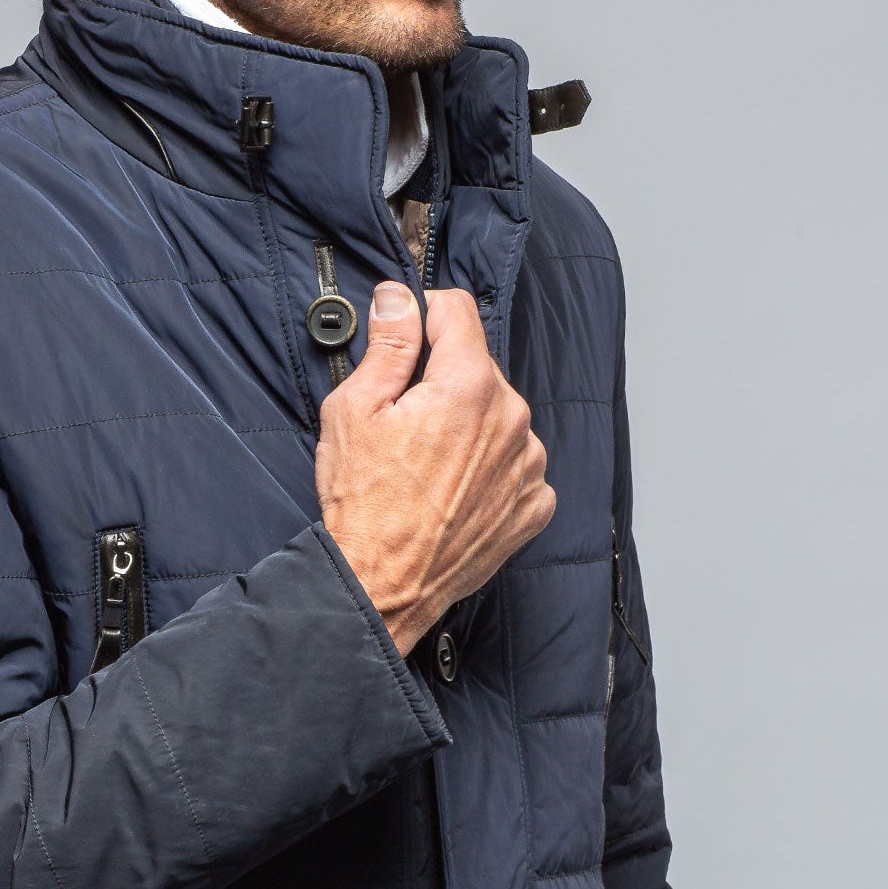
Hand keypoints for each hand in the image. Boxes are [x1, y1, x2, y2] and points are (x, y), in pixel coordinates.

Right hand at [315, 282, 555, 656]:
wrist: (383, 587)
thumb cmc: (365, 508)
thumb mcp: (355, 410)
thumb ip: (388, 346)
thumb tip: (398, 301)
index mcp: (468, 386)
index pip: (457, 311)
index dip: (424, 316)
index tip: (408, 334)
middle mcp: (510, 420)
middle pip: (479, 369)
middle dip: (444, 382)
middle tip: (405, 424)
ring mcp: (527, 466)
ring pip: (500, 418)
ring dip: (470, 428)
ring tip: (429, 466)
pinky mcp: (532, 505)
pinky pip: (516, 466)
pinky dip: (491, 471)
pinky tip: (454, 492)